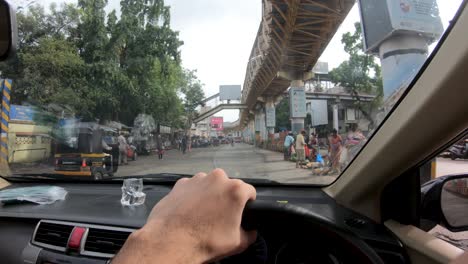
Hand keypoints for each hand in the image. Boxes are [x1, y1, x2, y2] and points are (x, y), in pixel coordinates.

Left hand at [113, 169, 256, 263]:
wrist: (170, 241)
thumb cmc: (204, 241)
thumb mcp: (237, 243)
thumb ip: (249, 234)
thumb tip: (250, 232)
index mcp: (235, 190)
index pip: (250, 192)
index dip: (248, 203)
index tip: (242, 212)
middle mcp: (217, 178)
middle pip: (228, 186)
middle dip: (226, 198)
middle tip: (220, 216)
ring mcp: (197, 179)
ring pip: (209, 185)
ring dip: (209, 196)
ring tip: (203, 215)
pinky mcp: (181, 183)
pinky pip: (192, 188)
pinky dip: (193, 196)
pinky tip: (189, 212)